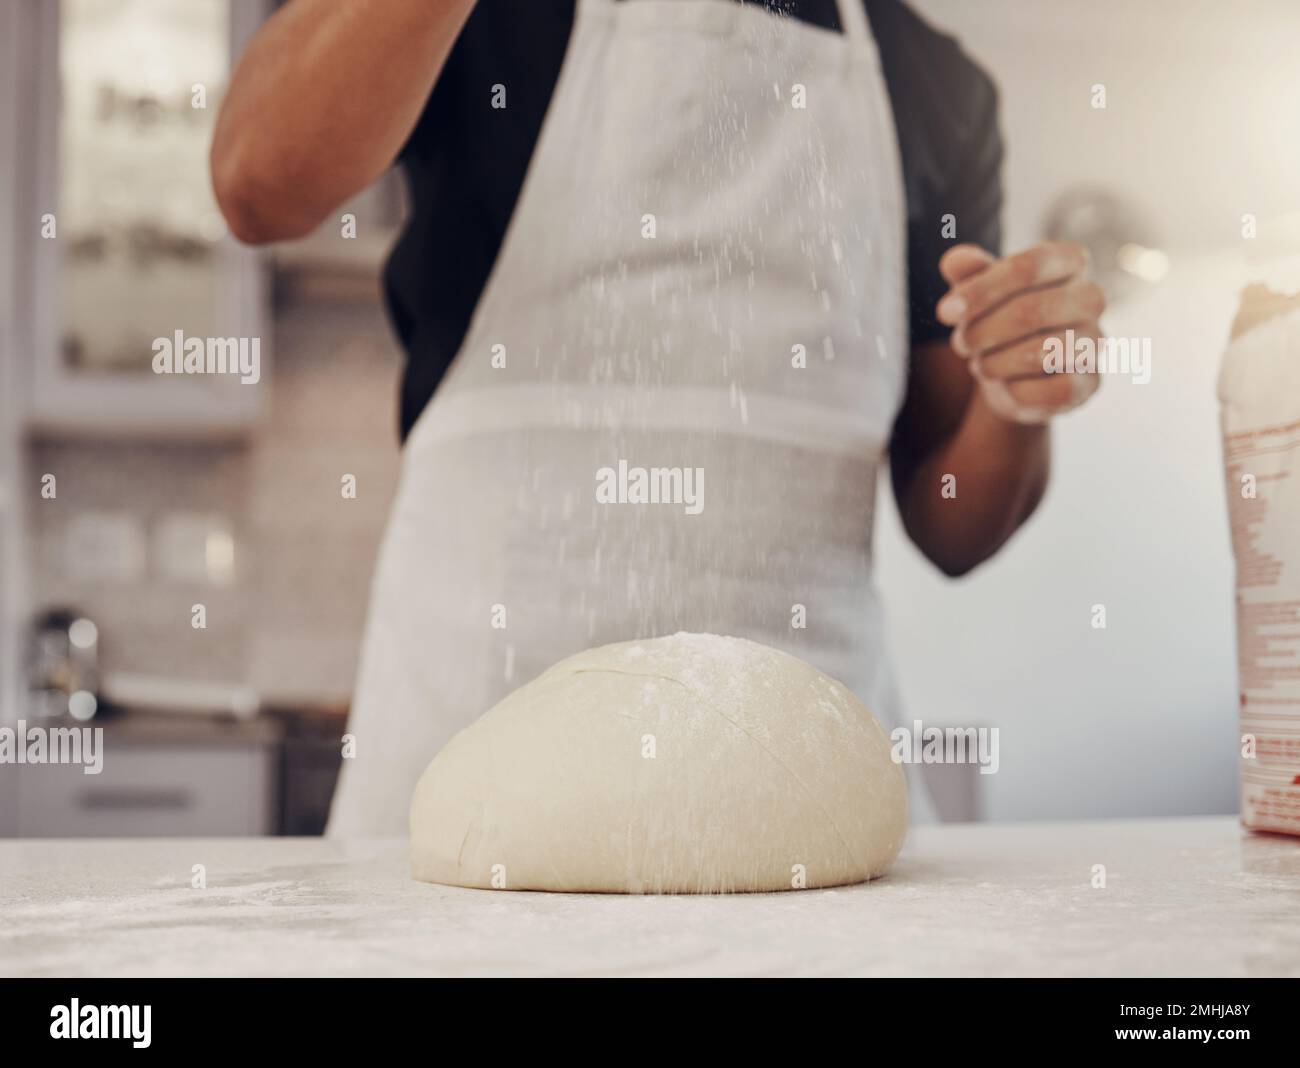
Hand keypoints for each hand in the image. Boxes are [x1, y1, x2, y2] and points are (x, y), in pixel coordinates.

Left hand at [935, 242, 1104, 423]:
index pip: (1027, 267)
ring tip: (979, 364)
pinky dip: (1016, 391)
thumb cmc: (996, 319)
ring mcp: (1095, 340)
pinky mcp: (1090, 382)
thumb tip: (955, 260)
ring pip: (1041, 352)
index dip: (981, 290)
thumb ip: (967, 272)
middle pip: (1030, 311)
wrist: (1013, 373)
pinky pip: (1052, 391)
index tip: (945, 313)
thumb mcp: (977, 292)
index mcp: (1068, 261)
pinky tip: (1005, 385)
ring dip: (995, 363)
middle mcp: (1090, 297)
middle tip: (960, 343)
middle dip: (982, 332)